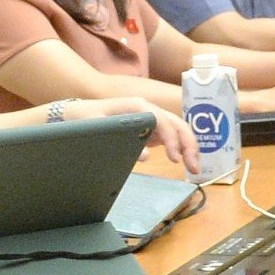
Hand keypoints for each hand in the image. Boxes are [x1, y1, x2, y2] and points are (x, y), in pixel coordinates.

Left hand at [57, 96, 196, 165]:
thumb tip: (145, 156)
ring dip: (189, 147)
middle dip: (188, 144)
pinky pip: (171, 137)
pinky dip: (181, 148)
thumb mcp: (98, 128)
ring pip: (178, 130)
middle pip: (176, 124)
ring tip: (194, 168)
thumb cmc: (87, 118)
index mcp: (137, 106)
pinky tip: (186, 162)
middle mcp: (149, 110)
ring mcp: (152, 119)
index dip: (171, 139)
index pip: (162, 120)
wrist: (80, 114)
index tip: (174, 158)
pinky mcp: (151, 129)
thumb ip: (120, 140)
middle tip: (193, 167)